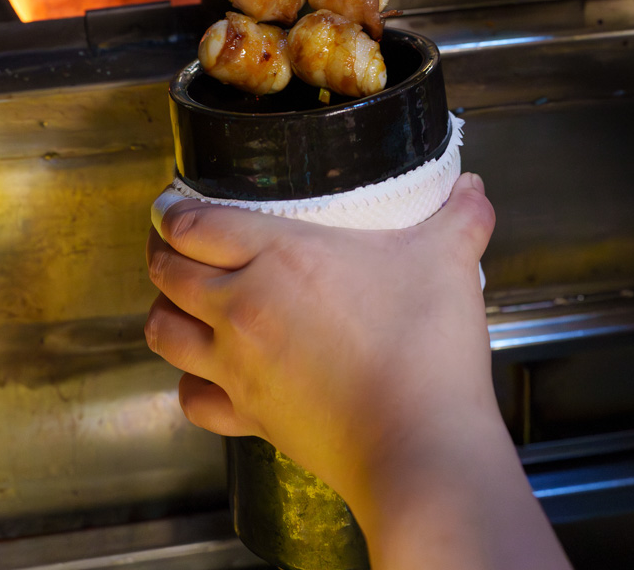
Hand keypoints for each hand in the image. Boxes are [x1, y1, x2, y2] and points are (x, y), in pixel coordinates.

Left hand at [145, 173, 495, 511]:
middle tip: (172, 242)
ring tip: (179, 300)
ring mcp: (238, 368)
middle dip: (161, 252)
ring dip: (164, 311)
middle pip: (167, 273)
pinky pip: (191, 399)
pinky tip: (206, 373)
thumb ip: (459, 216)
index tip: (172, 204)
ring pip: (163, 333)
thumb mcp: (447, 260)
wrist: (421, 444)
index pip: (194, 224)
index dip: (172, 211)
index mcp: (278, 256)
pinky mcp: (249, 417)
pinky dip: (189, 383)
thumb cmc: (425, 349)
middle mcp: (243, 307)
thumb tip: (472, 189)